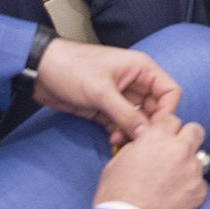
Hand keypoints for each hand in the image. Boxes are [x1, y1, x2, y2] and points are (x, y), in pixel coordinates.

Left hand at [31, 38, 182, 144]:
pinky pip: (122, 124)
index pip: (169, 92)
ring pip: (138, 120)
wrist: (40, 71)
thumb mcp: (101, 92)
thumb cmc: (70, 67)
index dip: (167, 112)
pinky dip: (119, 133)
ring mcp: (120, 96)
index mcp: (141, 69)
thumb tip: (146, 134)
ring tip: (119, 139)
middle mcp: (135, 82)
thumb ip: (126, 114)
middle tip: (138, 141)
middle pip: (155, 109)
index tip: (156, 130)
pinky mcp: (106, 108)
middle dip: (148, 126)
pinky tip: (111, 138)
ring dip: (132, 132)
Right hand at [93, 116, 208, 208]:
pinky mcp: (200, 191)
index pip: (172, 120)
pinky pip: (201, 183)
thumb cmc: (116, 196)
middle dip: (187, 139)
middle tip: (176, 153)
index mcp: (156, 137)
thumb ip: (137, 147)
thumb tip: (145, 145)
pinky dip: (191, 188)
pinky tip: (177, 199)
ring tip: (173, 182)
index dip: (167, 130)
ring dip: (189, 165)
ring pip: (199, 158)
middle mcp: (179, 149)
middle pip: (195, 130)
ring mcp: (192, 170)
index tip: (163, 140)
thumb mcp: (117, 162)